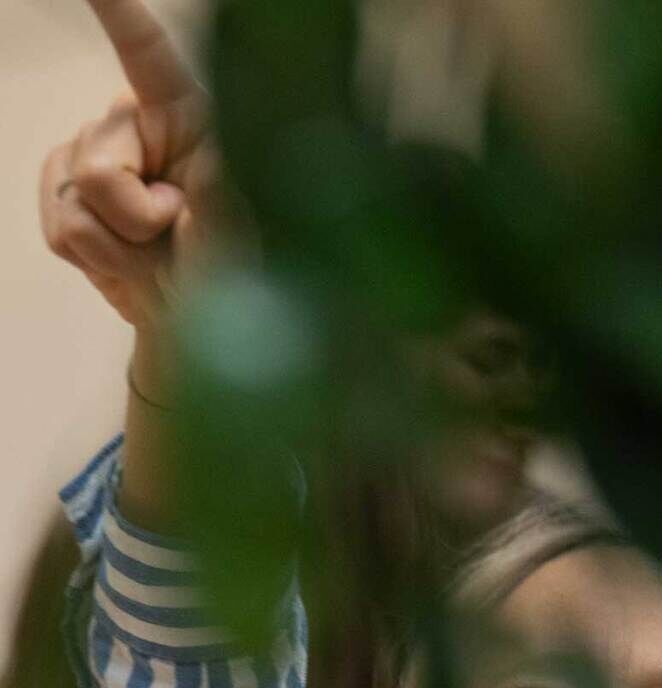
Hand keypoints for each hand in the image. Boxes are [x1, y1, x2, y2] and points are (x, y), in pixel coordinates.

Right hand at [39, 0, 217, 330]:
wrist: (193, 320)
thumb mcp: (239, 229)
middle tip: (177, 234)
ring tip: (158, 253)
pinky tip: (128, 260)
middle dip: (136, 219)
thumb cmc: (232, 269)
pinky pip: (59, 226)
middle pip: (100, 166)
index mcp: (187, 116)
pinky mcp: (65, 190)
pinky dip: (96, 256)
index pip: (146, 54)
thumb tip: (208, 170)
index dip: (117, 12)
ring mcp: (95, 156)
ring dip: (121, 247)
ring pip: (77, 203)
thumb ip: (219, 194)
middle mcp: (136, 126)